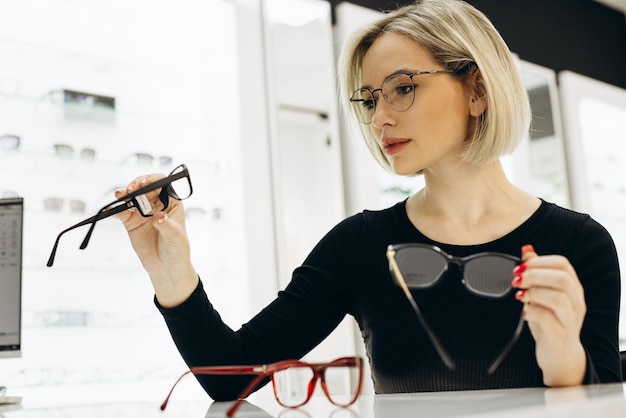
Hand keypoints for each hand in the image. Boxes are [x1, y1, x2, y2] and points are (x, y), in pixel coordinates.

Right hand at [115, 173, 197, 307]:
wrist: (165, 266)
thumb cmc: (177, 249)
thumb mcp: (176, 237)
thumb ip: (167, 226)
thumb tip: (160, 217)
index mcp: (172, 202)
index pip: (163, 185)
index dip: (153, 180)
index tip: (145, 182)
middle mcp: (157, 204)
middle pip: (145, 188)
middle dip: (137, 185)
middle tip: (131, 189)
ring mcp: (143, 212)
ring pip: (132, 197)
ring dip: (125, 194)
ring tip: (120, 195)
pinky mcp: (131, 222)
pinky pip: (122, 213)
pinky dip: (115, 209)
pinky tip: (110, 209)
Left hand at [512, 244, 586, 385]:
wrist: (559, 355)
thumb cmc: (549, 321)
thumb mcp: (543, 294)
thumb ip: (537, 272)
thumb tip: (527, 250)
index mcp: (572, 287)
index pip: (562, 264)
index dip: (539, 261)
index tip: (520, 266)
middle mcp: (576, 302)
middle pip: (561, 278)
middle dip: (534, 275)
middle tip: (516, 280)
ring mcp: (570, 319)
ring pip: (557, 298)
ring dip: (533, 293)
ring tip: (519, 296)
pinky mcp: (560, 335)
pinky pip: (547, 318)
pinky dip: (531, 311)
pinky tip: (523, 311)